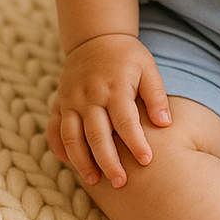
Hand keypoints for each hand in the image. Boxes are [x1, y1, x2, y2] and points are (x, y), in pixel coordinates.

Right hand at [48, 33, 171, 188]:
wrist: (96, 37)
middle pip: (96, 134)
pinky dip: (58, 147)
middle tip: (121, 182)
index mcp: (115, 87)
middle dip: (108, 161)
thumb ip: (156, 95)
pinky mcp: (59, 102)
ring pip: (72, 136)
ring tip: (95, 181)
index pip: (126, 121)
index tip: (147, 160)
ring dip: (81, 160)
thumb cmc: (127, 56)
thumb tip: (165, 124)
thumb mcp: (148, 68)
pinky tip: (68, 162)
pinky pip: (54, 129)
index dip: (136, 142)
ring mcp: (71, 100)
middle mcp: (90, 96)